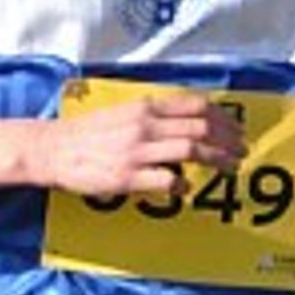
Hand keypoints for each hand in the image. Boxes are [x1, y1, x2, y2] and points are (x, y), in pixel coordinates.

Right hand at [36, 93, 244, 199]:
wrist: (53, 148)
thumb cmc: (87, 131)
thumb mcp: (122, 111)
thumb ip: (152, 115)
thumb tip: (185, 121)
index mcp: (144, 106)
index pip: (194, 105)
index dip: (221, 117)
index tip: (236, 128)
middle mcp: (144, 125)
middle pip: (199, 128)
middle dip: (227, 140)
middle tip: (241, 150)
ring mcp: (136, 151)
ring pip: (189, 150)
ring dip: (216, 159)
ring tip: (230, 167)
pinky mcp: (127, 177)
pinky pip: (166, 179)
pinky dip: (182, 184)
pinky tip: (186, 188)